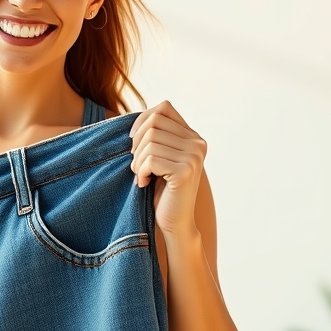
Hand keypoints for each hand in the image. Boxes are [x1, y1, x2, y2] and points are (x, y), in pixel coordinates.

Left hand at [129, 100, 205, 240]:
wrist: (175, 222)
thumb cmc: (162, 190)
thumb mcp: (161, 157)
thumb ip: (156, 136)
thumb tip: (138, 117)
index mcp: (193, 136)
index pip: (164, 108)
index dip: (142, 120)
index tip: (132, 141)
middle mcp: (198, 143)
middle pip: (153, 124)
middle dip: (136, 144)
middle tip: (136, 165)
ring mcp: (194, 156)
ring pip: (149, 142)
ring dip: (137, 161)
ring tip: (141, 176)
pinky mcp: (185, 171)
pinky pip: (151, 159)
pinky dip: (141, 171)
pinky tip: (144, 183)